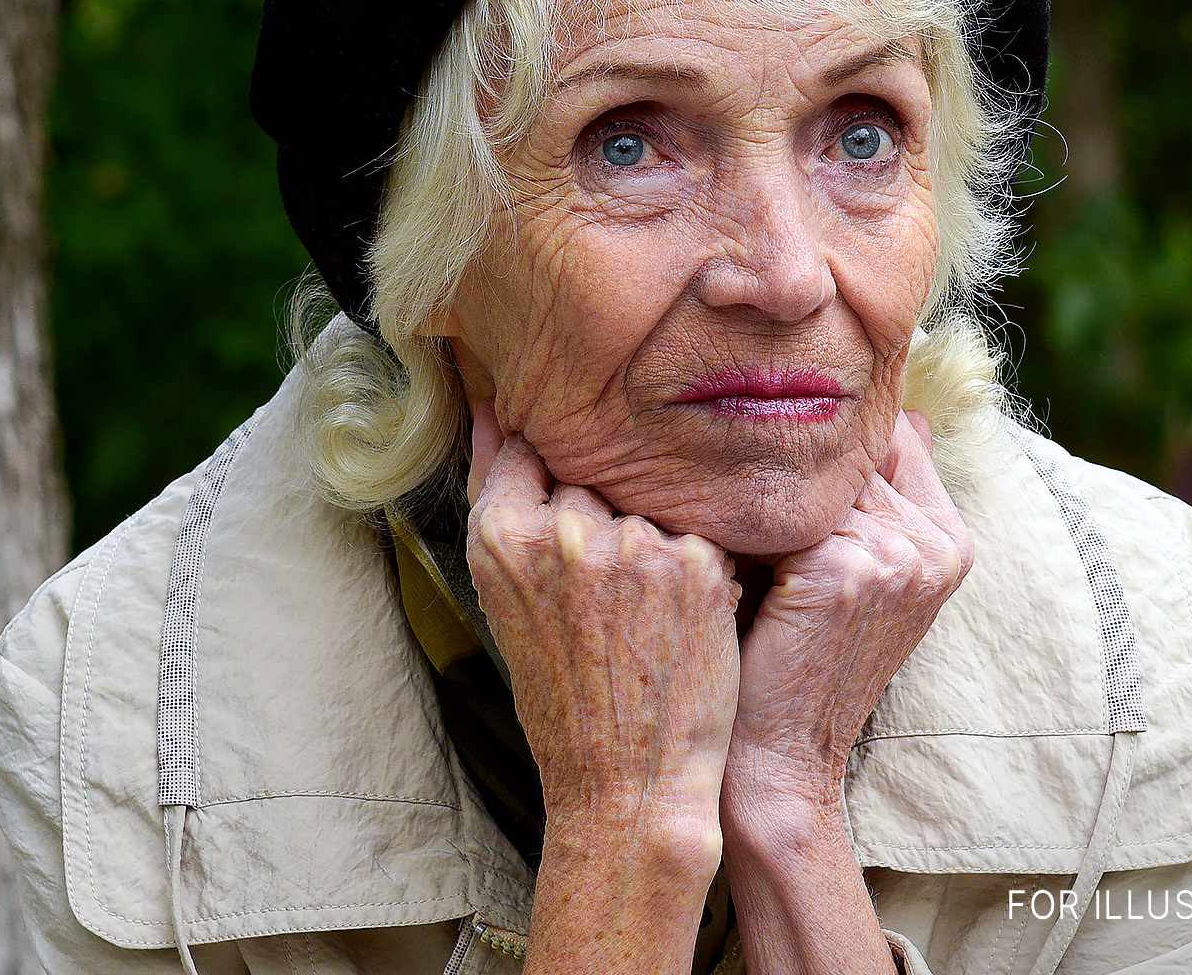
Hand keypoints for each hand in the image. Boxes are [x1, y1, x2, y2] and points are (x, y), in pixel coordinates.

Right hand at [464, 401, 742, 853]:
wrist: (626, 784)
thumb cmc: (563, 694)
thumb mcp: (505, 594)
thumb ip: (497, 493)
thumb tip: (489, 407)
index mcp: (500, 535)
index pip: (526, 451)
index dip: (552, 477)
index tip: (570, 506)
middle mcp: (563, 531)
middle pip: (593, 471)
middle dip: (607, 512)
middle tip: (616, 587)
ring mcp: (632, 544)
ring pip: (651, 495)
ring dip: (656, 534)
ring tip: (652, 608)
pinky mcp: (695, 563)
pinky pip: (701, 526)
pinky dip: (701, 561)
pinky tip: (690, 613)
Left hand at [725, 411, 974, 806]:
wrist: (776, 763)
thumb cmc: (794, 666)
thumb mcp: (847, 578)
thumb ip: (865, 501)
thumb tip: (888, 417)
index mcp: (948, 540)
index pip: (888, 436)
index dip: (819, 443)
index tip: (758, 447)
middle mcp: (935, 543)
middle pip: (843, 448)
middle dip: (778, 453)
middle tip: (706, 459)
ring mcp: (898, 554)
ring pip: (805, 472)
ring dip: (747, 479)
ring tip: (692, 493)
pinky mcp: (847, 568)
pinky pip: (774, 502)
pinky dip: (729, 513)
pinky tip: (696, 530)